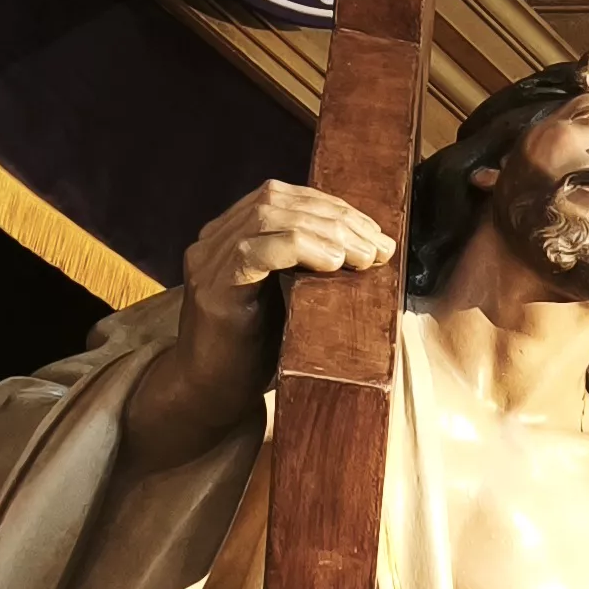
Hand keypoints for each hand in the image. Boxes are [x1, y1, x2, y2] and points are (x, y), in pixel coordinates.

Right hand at [120, 182, 397, 467]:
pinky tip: (332, 263)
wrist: (213, 391)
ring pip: (268, 218)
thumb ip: (311, 267)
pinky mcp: (212, 288)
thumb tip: (371, 250)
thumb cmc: (260, 349)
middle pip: (277, 201)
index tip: (374, 231)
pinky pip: (252, 251)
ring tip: (365, 257)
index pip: (282, 197)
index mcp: (232, 235)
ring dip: (327, 232)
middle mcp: (214, 240)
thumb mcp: (292, 298)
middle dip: (337, 219)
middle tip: (380, 247)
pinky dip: (298, 248)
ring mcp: (209, 262)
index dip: (331, 206)